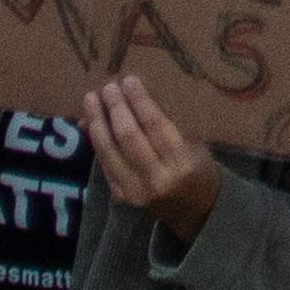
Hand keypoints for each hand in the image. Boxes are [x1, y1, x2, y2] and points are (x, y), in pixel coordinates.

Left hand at [78, 74, 223, 246]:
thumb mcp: (193, 143)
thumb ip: (165, 123)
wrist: (196, 209)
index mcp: (181, 163)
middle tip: (109, 87)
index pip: (155, 126)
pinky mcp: (122, 197)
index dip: (139, 100)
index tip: (129, 80)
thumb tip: (131, 97)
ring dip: (98, 122)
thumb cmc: (198, 168)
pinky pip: (105, 164)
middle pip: (128, 137)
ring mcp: (136, 191)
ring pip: (109, 152)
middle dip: (116, 108)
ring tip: (91, 99)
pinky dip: (97, 142)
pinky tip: (91, 123)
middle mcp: (158, 179)